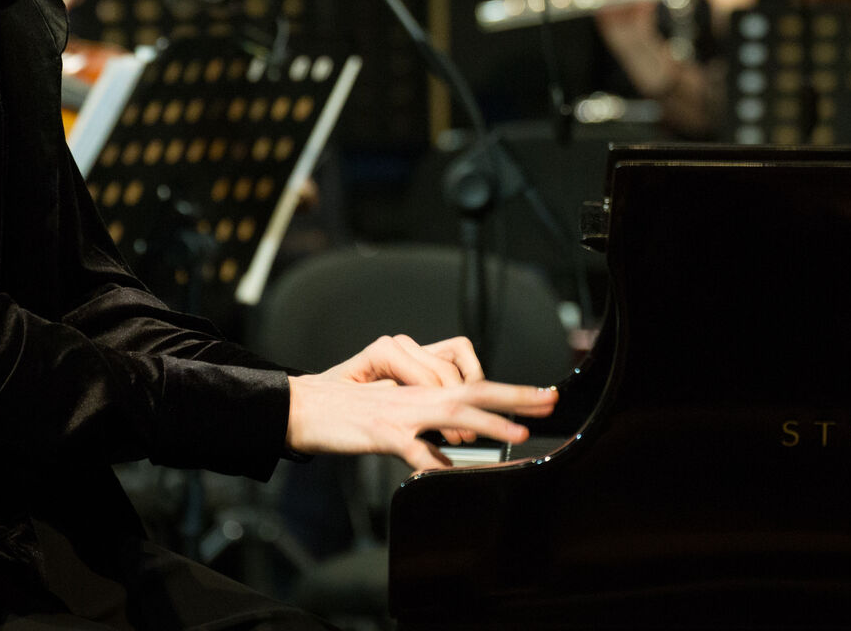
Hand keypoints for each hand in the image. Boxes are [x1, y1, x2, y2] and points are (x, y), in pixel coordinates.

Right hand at [286, 334, 557, 472]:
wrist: (301, 409)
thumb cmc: (342, 409)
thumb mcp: (389, 412)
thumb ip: (421, 429)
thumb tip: (449, 452)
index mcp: (417, 382)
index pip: (469, 379)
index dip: (503, 389)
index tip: (536, 399)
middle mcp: (414, 390)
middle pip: (473, 387)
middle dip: (515, 394)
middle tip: (549, 400)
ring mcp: (399, 409)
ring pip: (452, 408)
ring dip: (489, 420)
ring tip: (519, 431)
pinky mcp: (381, 429)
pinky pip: (414, 446)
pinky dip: (434, 460)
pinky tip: (450, 472)